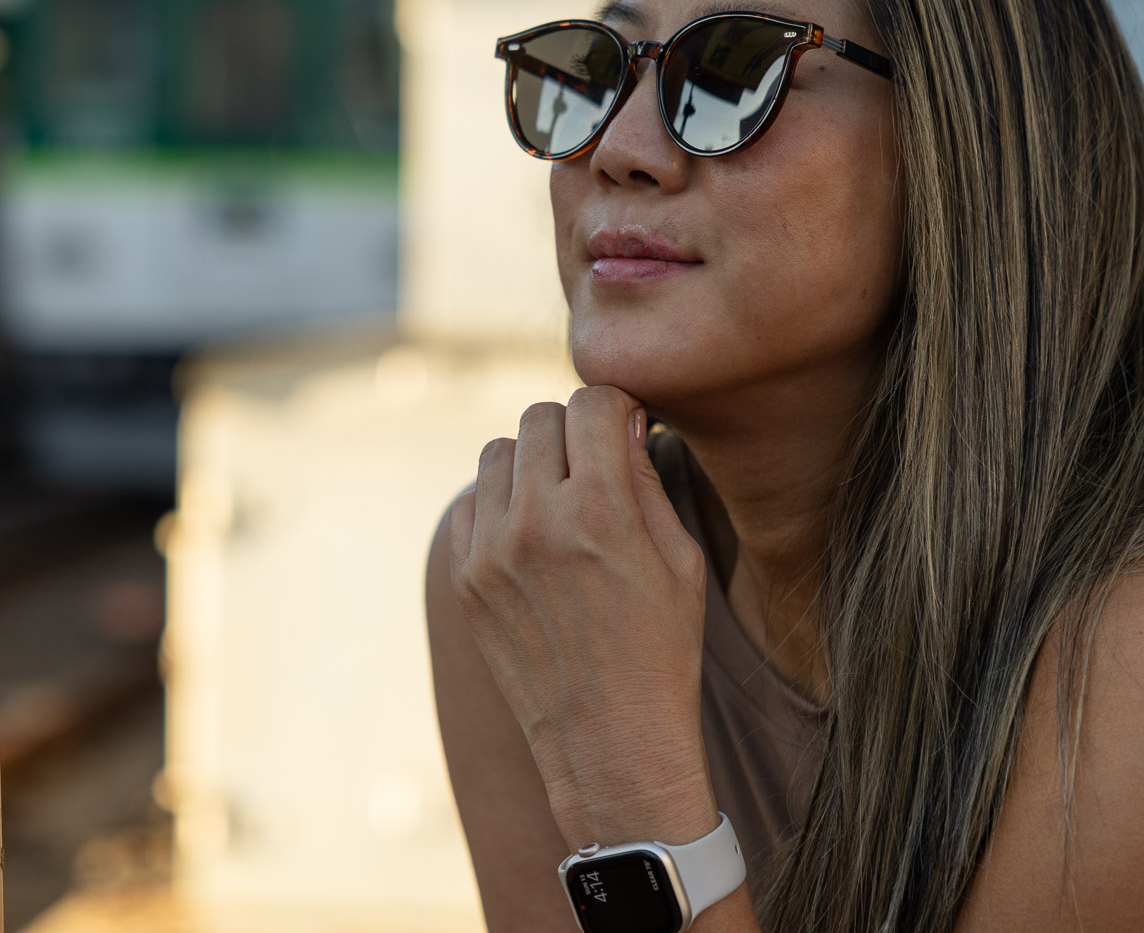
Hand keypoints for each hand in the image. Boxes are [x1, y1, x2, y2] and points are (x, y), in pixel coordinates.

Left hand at [446, 385, 716, 847]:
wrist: (610, 742)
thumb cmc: (662, 650)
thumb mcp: (679, 559)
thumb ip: (645, 478)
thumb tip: (623, 420)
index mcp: (600, 510)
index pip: (591, 402)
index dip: (615, 408)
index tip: (624, 429)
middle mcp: (536, 521)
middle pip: (539, 417)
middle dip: (572, 431)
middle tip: (594, 465)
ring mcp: (491, 550)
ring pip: (497, 453)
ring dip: (530, 463)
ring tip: (560, 500)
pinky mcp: (465, 577)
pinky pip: (469, 503)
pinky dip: (497, 505)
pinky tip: (529, 536)